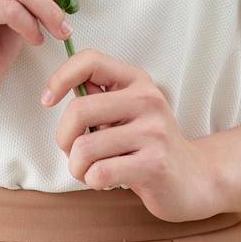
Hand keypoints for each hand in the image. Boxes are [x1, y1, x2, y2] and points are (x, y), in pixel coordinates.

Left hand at [40, 47, 228, 221]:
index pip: (90, 60)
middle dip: (64, 138)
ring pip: (85, 147)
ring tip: (91, 170)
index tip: (47, 100)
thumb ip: (99, 97)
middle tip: (74, 152)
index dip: (60, 77)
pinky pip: (100, 172)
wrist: (192, 178)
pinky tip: (107, 181)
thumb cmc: (147, 144)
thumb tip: (60, 87)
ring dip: (77, 167)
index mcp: (136, 80)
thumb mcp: (127, 110)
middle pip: (79, 110)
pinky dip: (93, 181)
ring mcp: (153, 131)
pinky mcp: (154, 164)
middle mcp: (147, 99)